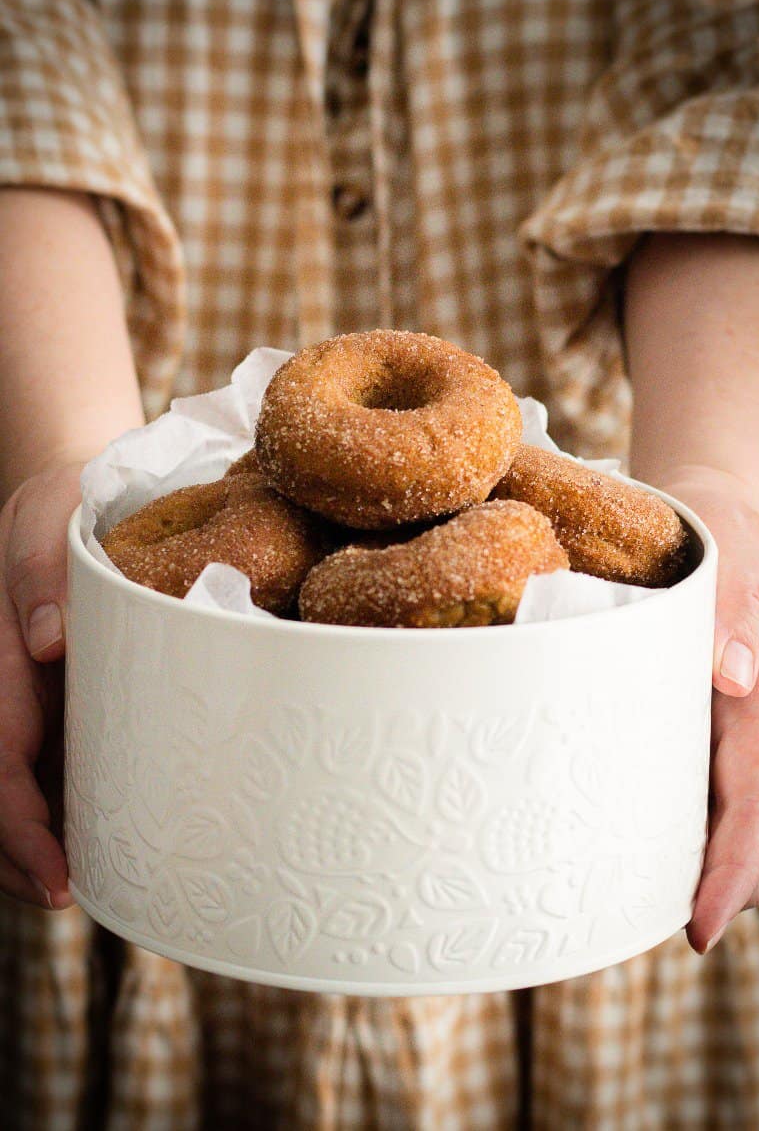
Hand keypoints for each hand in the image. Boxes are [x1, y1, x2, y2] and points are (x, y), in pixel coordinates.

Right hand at [0, 462, 84, 908]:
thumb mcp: (47, 524)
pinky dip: (67, 814)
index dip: (20, 829)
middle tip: (78, 903)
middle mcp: (8, 698)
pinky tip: (102, 842)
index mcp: (0, 667)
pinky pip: (51, 768)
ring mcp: (31, 707)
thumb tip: (47, 640)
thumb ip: (40, 575)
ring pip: (21, 792)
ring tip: (96, 890)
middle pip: (2, 798)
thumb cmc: (60, 510)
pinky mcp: (59, 706)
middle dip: (27, 861)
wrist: (62, 502)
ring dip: (43, 849)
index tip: (56, 876)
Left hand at [662, 466, 758, 952]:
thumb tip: (732, 676)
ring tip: (641, 896)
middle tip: (650, 925)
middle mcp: (755, 722)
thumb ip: (738, 607)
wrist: (719, 514)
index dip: (737, 869)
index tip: (702, 928)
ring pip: (738, 817)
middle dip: (723, 888)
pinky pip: (714, 786)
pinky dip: (692, 826)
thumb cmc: (718, 531)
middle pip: (757, 831)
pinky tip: (645, 837)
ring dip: (708, 863)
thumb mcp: (731, 552)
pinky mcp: (714, 723)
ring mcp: (738, 728)